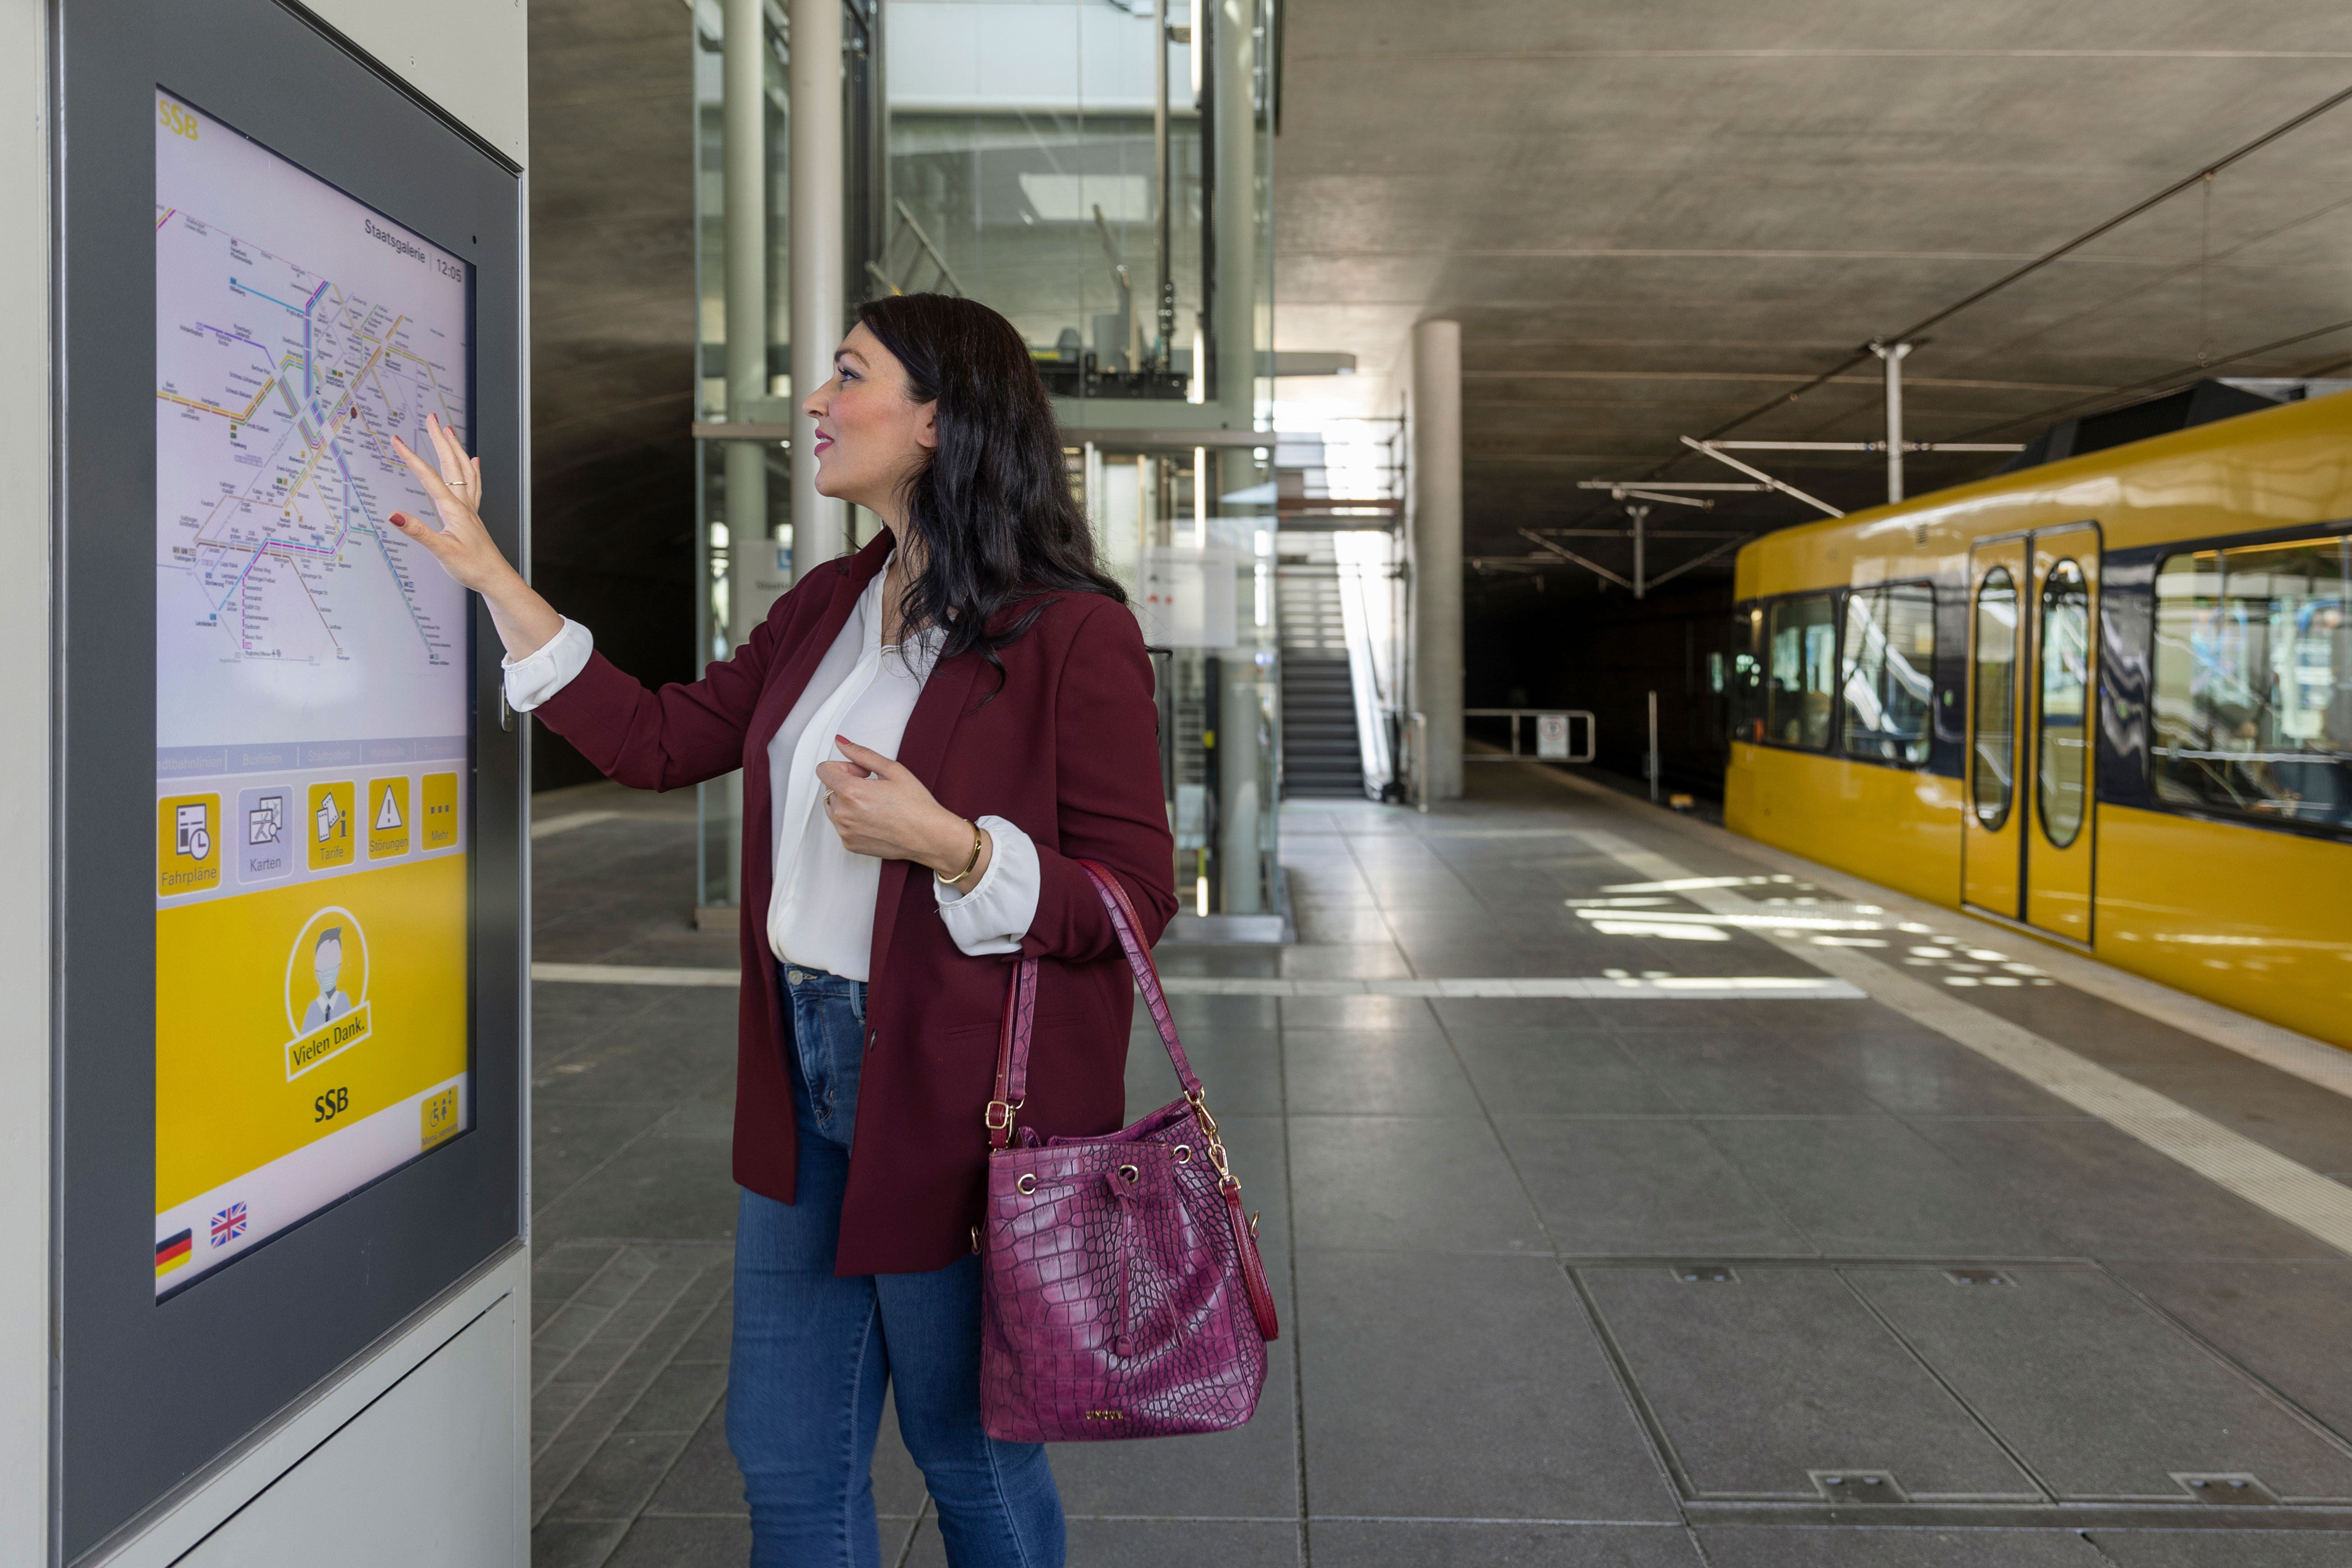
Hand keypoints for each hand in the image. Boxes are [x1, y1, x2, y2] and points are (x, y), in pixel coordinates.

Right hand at [387, 414, 562, 659]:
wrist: (496, 578)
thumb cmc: (472, 568)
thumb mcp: (441, 551)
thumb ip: (418, 532)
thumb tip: (394, 515)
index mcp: (453, 509)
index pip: (429, 476)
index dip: (411, 457)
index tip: (396, 439)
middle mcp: (463, 504)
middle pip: (451, 464)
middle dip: (439, 439)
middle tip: (431, 417)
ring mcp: (470, 508)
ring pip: (464, 470)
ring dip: (455, 448)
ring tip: (448, 429)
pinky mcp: (474, 516)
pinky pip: (474, 484)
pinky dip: (472, 469)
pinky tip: (474, 461)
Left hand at [817, 736, 992, 882]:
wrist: (929, 836)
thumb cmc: (916, 806)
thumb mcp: (892, 770)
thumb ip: (862, 754)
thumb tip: (843, 744)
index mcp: (851, 791)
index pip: (823, 770)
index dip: (843, 766)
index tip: (860, 772)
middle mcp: (843, 813)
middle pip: (829, 788)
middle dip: (847, 784)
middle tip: (873, 788)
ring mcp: (845, 831)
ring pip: (834, 808)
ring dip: (848, 802)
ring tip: (875, 805)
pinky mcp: (850, 844)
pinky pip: (842, 825)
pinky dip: (853, 820)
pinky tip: (875, 819)